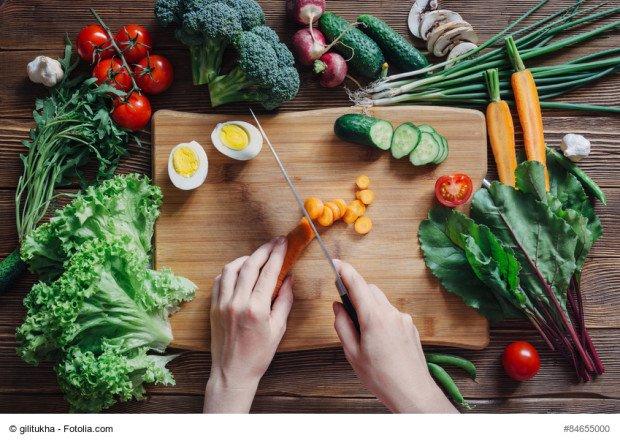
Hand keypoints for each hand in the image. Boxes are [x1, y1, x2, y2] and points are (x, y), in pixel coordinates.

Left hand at [204, 237, 292, 412]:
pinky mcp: (213, 307)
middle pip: (250, 265)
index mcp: (256, 309)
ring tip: (257, 257)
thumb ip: (284, 301)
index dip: (277, 255)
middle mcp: (237, 302)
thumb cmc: (258, 354)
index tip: (283, 243)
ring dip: (245, 258)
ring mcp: (222, 304)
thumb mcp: (278, 329)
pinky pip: (219, 281)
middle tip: (274, 243)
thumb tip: (288, 279)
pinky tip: (239, 271)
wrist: (232, 372)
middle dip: (264, 250)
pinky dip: (230, 271)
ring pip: (231, 269)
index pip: (268, 273)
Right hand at [332, 259, 456, 412]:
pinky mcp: (411, 327)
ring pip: (381, 302)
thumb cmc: (382, 378)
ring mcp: (403, 319)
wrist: (413, 392)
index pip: (357, 284)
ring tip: (364, 335)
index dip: (344, 270)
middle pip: (370, 290)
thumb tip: (338, 307)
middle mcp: (391, 314)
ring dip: (369, 308)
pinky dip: (381, 319)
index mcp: (374, 319)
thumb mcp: (352, 354)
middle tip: (346, 311)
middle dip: (356, 293)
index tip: (335, 262)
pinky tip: (379, 342)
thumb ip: (342, 326)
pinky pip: (391, 314)